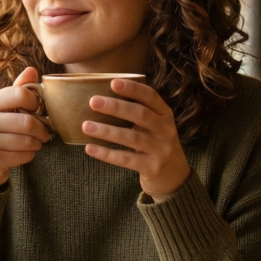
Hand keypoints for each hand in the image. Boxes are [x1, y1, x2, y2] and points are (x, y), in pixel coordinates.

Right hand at [0, 67, 51, 188]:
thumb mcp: (0, 109)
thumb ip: (16, 90)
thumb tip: (32, 70)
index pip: (20, 94)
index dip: (36, 102)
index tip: (37, 110)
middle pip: (27, 121)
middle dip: (42, 129)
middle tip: (44, 133)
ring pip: (27, 140)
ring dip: (37, 143)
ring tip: (34, 143)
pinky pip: (24, 155)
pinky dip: (29, 155)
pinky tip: (24, 153)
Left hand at [82, 79, 189, 201]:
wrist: (175, 177)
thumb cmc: (157, 145)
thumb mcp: (155, 126)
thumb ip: (139, 113)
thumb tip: (104, 98)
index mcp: (165, 115)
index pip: (151, 96)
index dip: (133, 88)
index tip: (113, 82)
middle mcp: (165, 130)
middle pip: (140, 114)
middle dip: (116, 107)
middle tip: (93, 101)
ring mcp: (160, 150)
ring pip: (131, 138)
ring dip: (107, 131)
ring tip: (86, 126)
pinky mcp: (152, 167)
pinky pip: (126, 159)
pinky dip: (107, 154)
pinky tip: (90, 148)